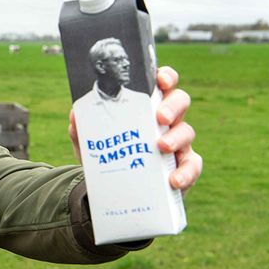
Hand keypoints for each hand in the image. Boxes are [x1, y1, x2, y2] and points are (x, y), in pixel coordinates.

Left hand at [68, 66, 202, 193]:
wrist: (114, 191)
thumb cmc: (108, 157)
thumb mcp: (90, 144)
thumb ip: (82, 130)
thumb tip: (74, 116)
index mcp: (145, 106)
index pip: (161, 84)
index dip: (166, 77)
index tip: (161, 80)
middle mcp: (165, 121)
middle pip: (180, 101)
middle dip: (173, 106)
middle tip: (159, 117)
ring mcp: (177, 143)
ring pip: (187, 131)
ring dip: (177, 137)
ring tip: (161, 147)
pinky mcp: (182, 167)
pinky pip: (193, 166)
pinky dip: (186, 172)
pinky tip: (173, 180)